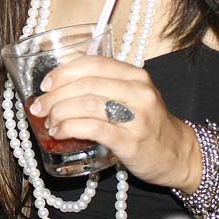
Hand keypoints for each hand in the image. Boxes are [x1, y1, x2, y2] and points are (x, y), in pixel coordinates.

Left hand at [30, 55, 199, 191]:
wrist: (179, 154)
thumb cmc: (148, 123)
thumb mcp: (132, 95)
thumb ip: (104, 84)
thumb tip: (61, 78)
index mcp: (136, 76)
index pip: (93, 64)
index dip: (64, 72)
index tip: (46, 84)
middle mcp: (138, 92)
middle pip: (85, 84)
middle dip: (55, 95)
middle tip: (39, 107)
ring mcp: (136, 117)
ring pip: (86, 105)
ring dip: (59, 113)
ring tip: (49, 122)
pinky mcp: (130, 141)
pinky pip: (92, 128)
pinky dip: (69, 128)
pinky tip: (59, 132)